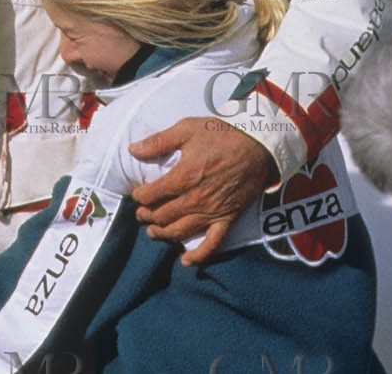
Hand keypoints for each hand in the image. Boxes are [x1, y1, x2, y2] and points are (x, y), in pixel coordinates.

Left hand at [128, 117, 278, 265]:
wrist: (258, 147)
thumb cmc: (222, 135)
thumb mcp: (187, 129)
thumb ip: (158, 141)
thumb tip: (133, 150)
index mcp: (183, 177)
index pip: (151, 194)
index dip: (139, 196)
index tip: (137, 193)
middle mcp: (195, 199)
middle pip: (162, 215)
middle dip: (147, 215)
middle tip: (141, 212)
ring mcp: (212, 212)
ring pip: (180, 231)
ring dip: (162, 234)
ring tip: (153, 231)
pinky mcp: (227, 219)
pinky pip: (212, 244)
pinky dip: (198, 256)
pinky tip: (186, 261)